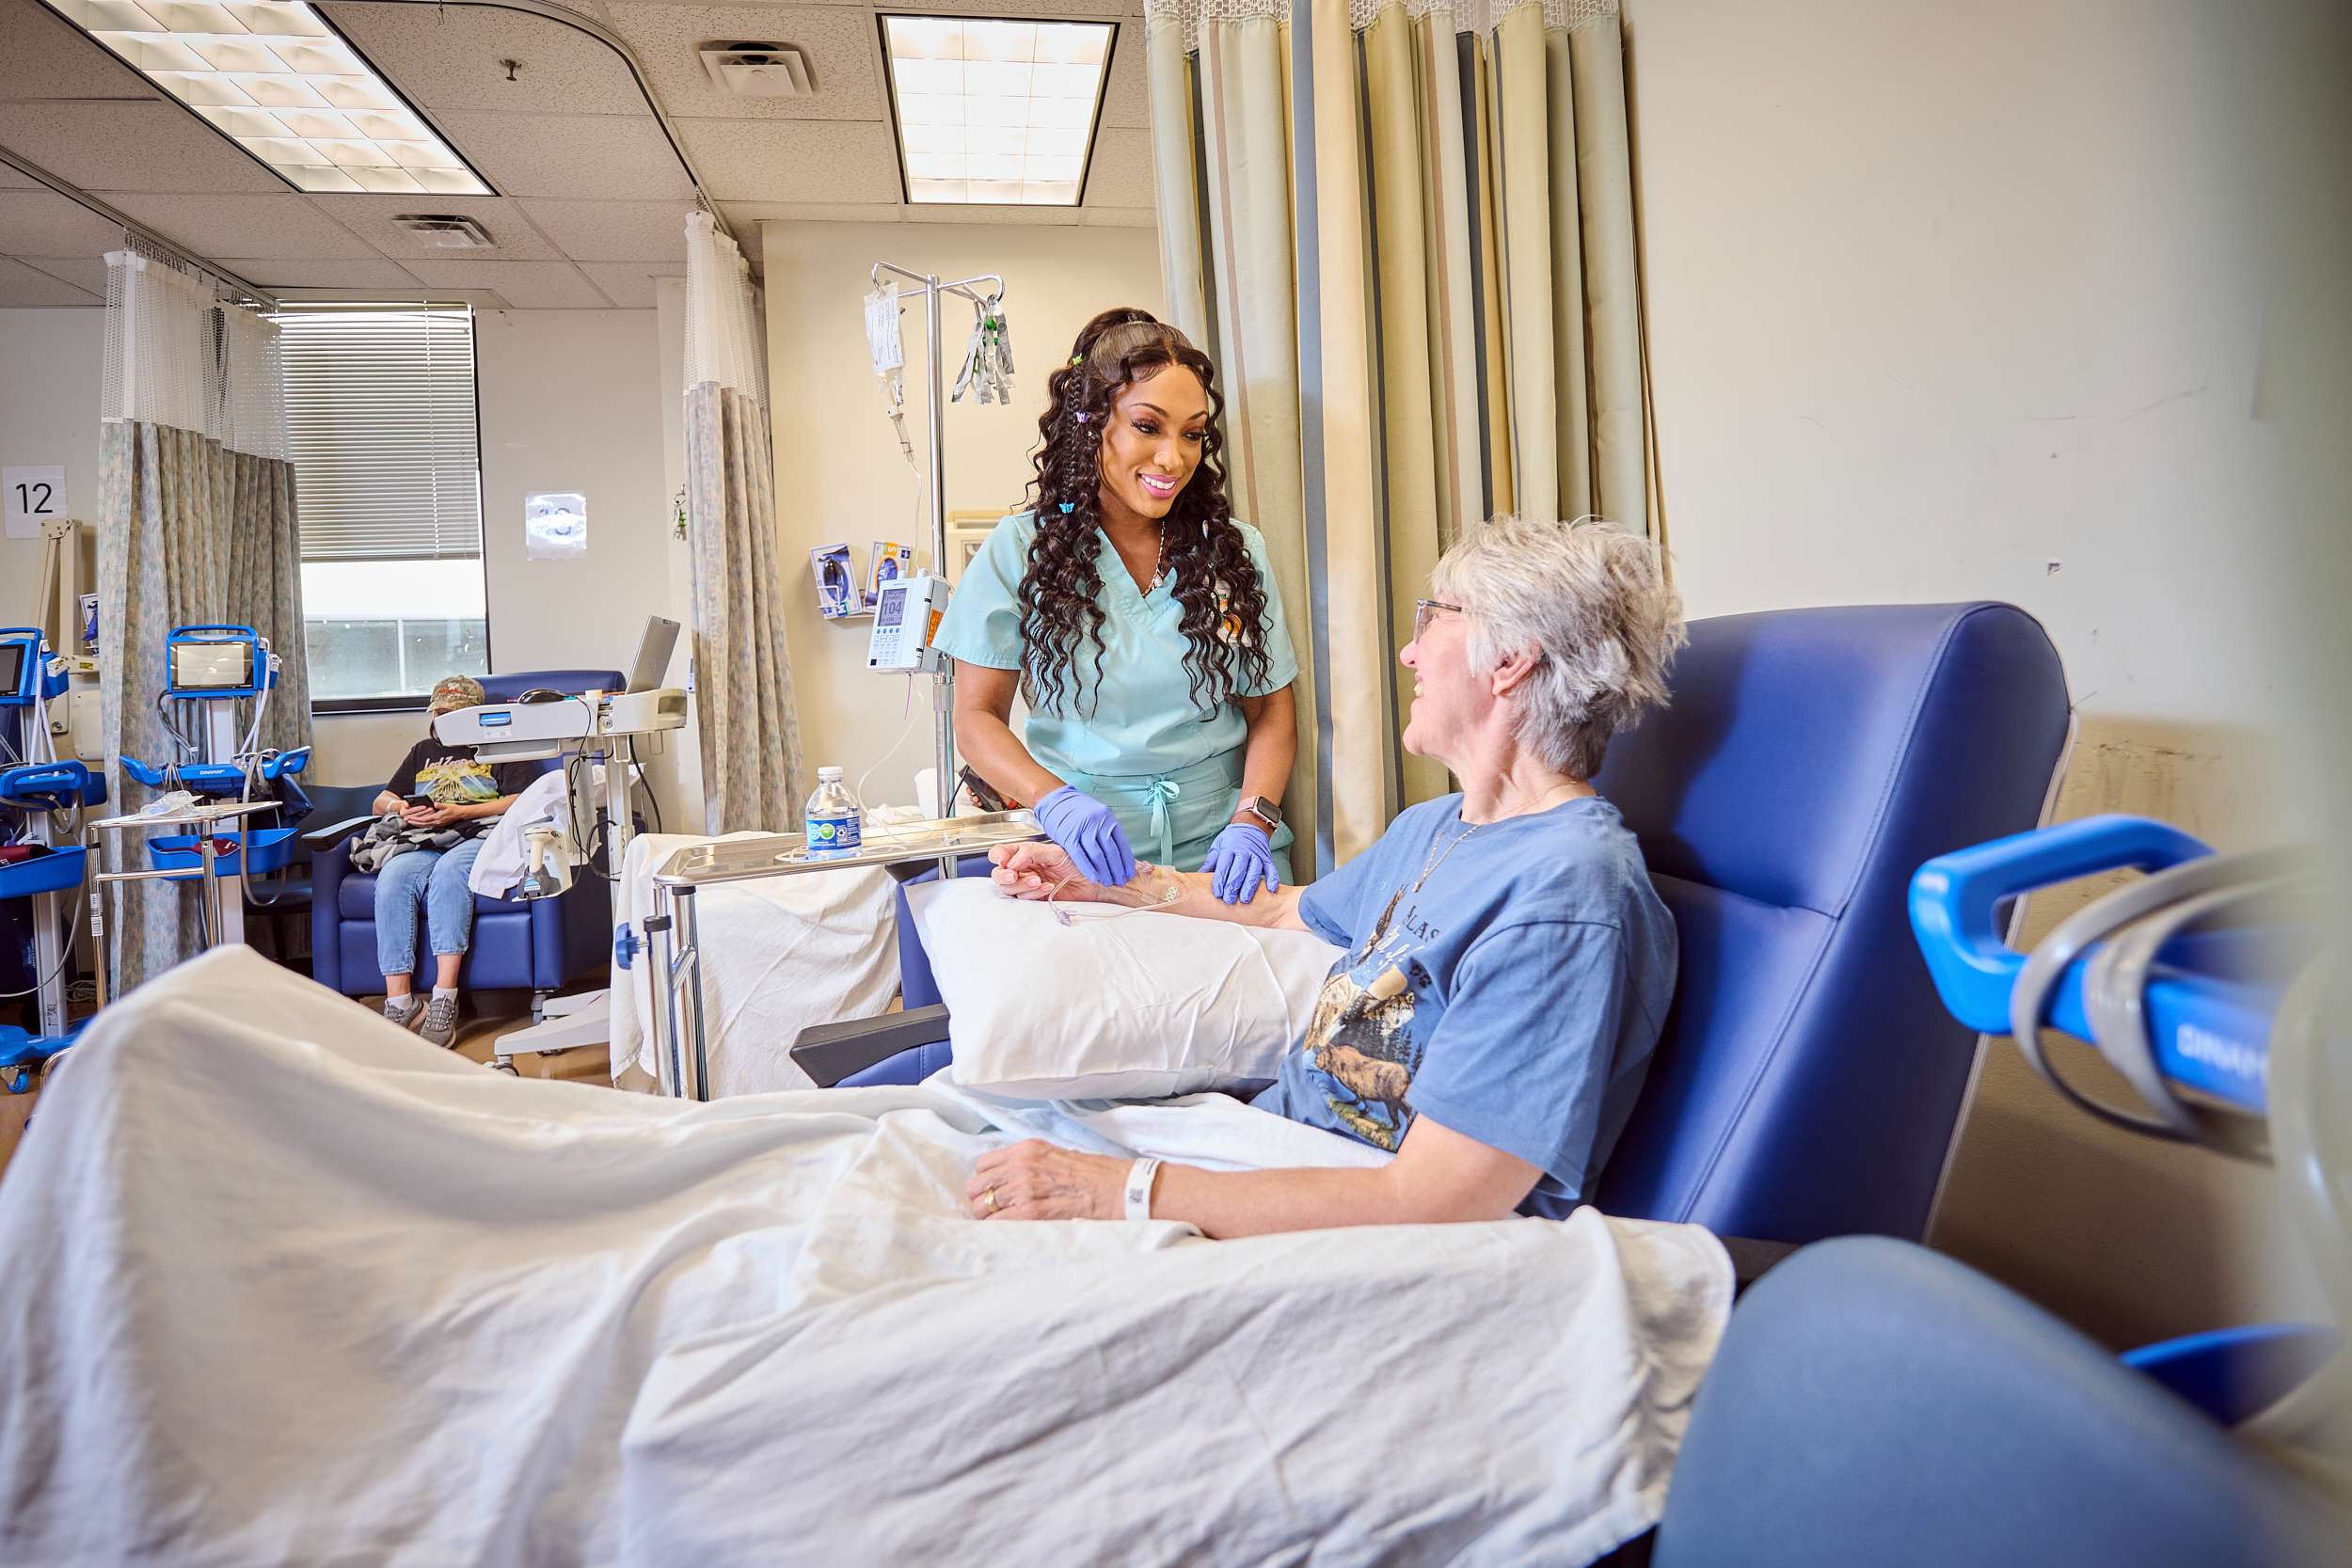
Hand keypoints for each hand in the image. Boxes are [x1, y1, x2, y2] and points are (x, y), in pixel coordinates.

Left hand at [403, 803, 458, 827]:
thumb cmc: (454, 809)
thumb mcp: (448, 805)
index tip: (411, 818)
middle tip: (408, 821)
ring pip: (426, 825)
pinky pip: (429, 825)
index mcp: (438, 817)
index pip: (425, 819)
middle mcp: (437, 822)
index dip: (417, 819)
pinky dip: (423, 825)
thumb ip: (441, 805)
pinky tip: (420, 824)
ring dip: (418, 824)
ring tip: (412, 823)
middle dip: (415, 822)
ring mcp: (438, 824)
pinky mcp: (439, 824)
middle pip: (424, 824)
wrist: (461, 814)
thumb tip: (435, 803)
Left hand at [968, 1139, 1126, 1220]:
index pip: (983, 1164)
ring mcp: (1026, 1188)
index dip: (985, 1181)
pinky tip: (1008, 1231)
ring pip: (983, 1206)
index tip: (992, 1191)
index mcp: (1027, 1149)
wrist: (1119, 1188)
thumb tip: (1005, 1179)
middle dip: (981, 1200)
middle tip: (992, 1211)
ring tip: (1001, 1223)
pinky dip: (997, 1228)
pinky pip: (999, 1221)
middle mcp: (1021, 1165)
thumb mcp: (1055, 1156)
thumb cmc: (1093, 1175)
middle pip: (977, 1185)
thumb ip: (1028, 1163)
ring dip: (988, 1217)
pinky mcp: (1033, 1210)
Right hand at [989, 840, 1093, 898]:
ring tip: (1038, 880)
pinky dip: (1032, 894)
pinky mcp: (1035, 899)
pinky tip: (1046, 888)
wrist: (1094, 884)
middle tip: (1013, 875)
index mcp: (1026, 853)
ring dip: (1021, 885)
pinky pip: (1023, 900)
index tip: (1003, 862)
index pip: (1001, 852)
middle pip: (999, 874)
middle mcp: (1024, 869)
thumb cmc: (1079, 865)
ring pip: (1009, 889)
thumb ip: (1031, 853)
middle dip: (1003, 875)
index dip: (998, 856)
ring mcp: (1028, 885)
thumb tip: (1012, 861)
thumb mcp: (1055, 852)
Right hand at [1029, 785, 1135, 886]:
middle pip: (1111, 852)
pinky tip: (1095, 878)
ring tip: (1109, 882)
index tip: (1129, 873)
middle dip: (1117, 870)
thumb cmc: (1076, 810)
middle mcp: (1097, 823)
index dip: (1126, 861)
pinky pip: (1080, 856)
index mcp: (1107, 818)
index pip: (1122, 844)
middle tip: (1121, 881)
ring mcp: (1083, 829)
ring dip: (1105, 872)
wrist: (1055, 799)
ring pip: (1098, 856)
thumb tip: (1118, 854)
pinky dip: (1089, 869)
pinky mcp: (1069, 836)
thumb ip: (1107, 831)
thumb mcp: (1097, 815)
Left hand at [1200, 821, 1277, 903]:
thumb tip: (1198, 876)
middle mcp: (1244, 851)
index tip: (1217, 893)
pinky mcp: (1267, 858)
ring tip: (1245, 900)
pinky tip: (1271, 890)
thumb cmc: (1231, 839)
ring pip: (1254, 871)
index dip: (1220, 880)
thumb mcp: (1218, 847)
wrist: (1250, 826)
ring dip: (1249, 886)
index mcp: (1229, 848)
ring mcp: (1257, 855)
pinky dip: (1272, 879)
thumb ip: (1210, 863)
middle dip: (1233, 886)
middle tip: (1229, 900)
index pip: (1224, 866)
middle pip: (1238, 870)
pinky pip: (1271, 869)